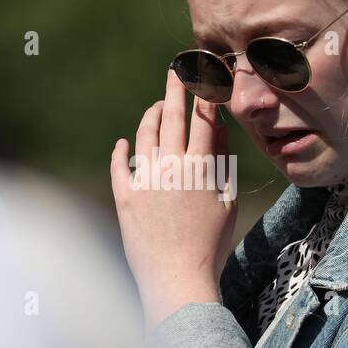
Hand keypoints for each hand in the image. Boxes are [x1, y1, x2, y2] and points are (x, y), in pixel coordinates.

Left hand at [110, 69, 238, 328]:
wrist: (177, 278)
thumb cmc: (211, 245)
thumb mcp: (227, 202)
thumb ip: (223, 164)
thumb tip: (218, 131)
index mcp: (200, 167)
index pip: (203, 119)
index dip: (204, 94)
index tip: (204, 75)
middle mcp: (171, 167)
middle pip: (172, 117)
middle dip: (174, 89)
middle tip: (175, 70)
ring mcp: (145, 180)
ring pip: (144, 136)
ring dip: (151, 116)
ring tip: (157, 106)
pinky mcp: (125, 197)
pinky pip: (120, 166)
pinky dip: (121, 151)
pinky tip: (123, 143)